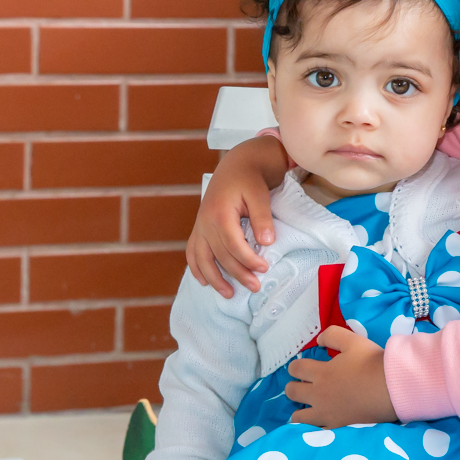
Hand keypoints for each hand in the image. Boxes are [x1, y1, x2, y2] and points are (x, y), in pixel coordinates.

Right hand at [186, 136, 289, 297]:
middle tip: (255, 287)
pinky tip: (204, 281)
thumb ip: (262, 218)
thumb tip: (266, 243)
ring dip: (214, 278)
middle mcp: (205, 221)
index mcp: (220, 213)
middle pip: (220, 255)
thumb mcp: (260, 194)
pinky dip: (196, 267)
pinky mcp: (199, 227)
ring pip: (202, 258)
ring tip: (228, 294)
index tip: (264, 268)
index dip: (249, 260)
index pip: (234, 245)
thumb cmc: (250, 180)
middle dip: (238, 274)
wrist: (236, 165)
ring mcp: (199, 225)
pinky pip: (192, 251)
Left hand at [286, 326, 397, 426]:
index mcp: (321, 373)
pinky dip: (312, 428)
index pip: (295, 368)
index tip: (302, 367)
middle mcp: (318, 394)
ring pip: (298, 417)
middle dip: (294, 386)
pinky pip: (315, 433)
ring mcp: (325, 414)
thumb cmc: (373, 363)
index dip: (296, 366)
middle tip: (304, 385)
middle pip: (292, 392)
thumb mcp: (353, 340)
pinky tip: (318, 423)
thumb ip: (332, 335)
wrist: (393, 388)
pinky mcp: (336, 427)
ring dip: (299, 410)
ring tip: (308, 407)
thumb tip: (318, 340)